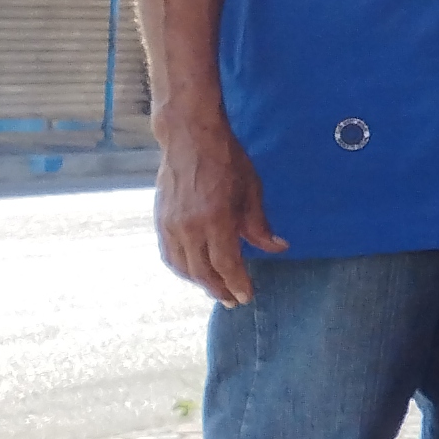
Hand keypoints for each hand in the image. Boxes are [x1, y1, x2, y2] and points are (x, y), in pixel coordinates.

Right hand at [154, 107, 285, 305]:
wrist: (189, 138)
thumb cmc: (227, 161)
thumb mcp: (252, 191)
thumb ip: (260, 225)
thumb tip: (277, 248)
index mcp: (215, 220)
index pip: (227, 264)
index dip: (238, 284)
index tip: (247, 297)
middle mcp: (189, 227)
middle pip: (202, 272)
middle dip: (219, 290)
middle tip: (233, 301)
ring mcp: (170, 225)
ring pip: (183, 267)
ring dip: (200, 282)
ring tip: (216, 289)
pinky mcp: (160, 220)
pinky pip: (170, 254)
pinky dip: (182, 269)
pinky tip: (194, 271)